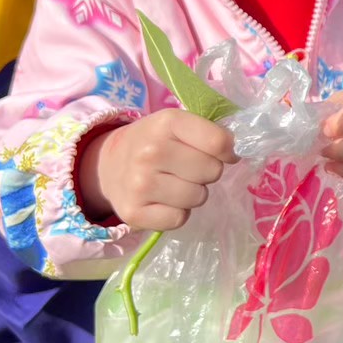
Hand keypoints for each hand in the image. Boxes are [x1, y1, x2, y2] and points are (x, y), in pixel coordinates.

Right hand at [80, 110, 236, 230]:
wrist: (108, 165)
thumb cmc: (153, 142)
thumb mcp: (177, 125)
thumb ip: (209, 133)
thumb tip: (234, 154)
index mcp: (167, 123)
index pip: (218, 142)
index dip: (227, 151)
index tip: (220, 152)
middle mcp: (151, 152)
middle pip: (212, 171)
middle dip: (207, 172)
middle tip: (187, 168)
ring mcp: (140, 184)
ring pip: (198, 197)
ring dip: (193, 193)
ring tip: (174, 183)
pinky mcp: (134, 213)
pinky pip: (179, 219)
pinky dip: (177, 213)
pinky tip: (163, 200)